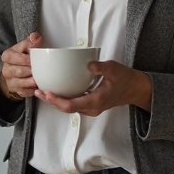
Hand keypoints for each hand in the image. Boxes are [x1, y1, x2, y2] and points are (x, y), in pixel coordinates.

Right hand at [0, 32, 42, 99]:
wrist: (15, 72)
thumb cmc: (22, 57)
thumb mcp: (24, 47)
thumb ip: (30, 42)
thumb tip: (36, 37)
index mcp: (7, 56)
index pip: (13, 57)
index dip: (23, 59)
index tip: (31, 59)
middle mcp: (6, 69)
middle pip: (18, 71)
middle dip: (29, 70)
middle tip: (38, 69)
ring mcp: (10, 81)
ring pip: (20, 82)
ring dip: (30, 81)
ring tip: (38, 79)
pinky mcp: (16, 91)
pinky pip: (24, 92)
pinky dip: (31, 91)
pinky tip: (38, 88)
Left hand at [35, 60, 151, 116]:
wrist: (136, 89)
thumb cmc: (126, 79)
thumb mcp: (115, 70)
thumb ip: (102, 67)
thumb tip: (88, 64)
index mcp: (95, 101)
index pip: (71, 105)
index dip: (57, 101)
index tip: (46, 93)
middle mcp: (91, 108)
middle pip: (66, 108)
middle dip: (51, 101)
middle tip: (37, 91)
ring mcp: (90, 107)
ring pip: (68, 107)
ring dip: (55, 101)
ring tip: (41, 91)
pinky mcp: (90, 103)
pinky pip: (73, 103)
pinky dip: (62, 98)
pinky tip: (55, 90)